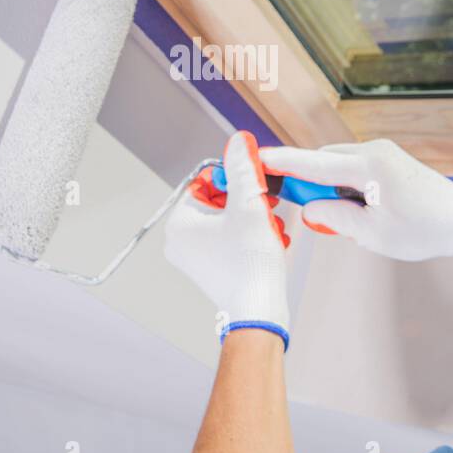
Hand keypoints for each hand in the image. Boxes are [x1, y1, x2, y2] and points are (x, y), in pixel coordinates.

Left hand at [164, 131, 291, 347]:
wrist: (259, 310)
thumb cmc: (250, 263)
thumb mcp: (249, 204)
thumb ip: (242, 168)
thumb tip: (238, 142)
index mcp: (180, 222)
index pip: (206, 181)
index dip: (234, 178)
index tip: (256, 184)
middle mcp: (180, 240)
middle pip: (218, 200)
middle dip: (248, 201)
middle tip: (269, 206)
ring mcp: (194, 257)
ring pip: (227, 220)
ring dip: (253, 217)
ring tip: (272, 226)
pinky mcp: (210, 268)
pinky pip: (228, 239)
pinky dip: (249, 235)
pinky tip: (269, 239)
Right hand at [259, 139, 452, 262]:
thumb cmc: (423, 229)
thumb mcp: (372, 233)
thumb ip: (334, 216)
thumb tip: (309, 207)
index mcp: (368, 166)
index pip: (313, 162)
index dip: (282, 162)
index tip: (256, 157)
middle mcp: (373, 151)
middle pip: (322, 160)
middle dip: (305, 180)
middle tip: (295, 206)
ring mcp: (381, 153)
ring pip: (336, 165)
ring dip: (326, 186)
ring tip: (338, 218)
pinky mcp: (387, 161)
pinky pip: (351, 169)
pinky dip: (342, 186)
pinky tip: (353, 211)